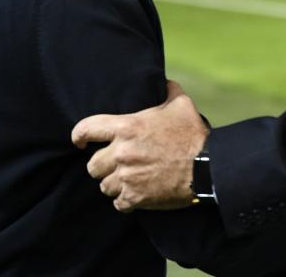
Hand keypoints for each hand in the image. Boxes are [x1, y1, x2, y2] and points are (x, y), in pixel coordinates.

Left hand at [71, 80, 205, 211]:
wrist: (207, 167)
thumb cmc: (192, 134)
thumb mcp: (180, 104)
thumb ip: (167, 90)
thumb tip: (164, 81)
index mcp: (126, 127)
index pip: (86, 129)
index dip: (78, 136)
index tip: (79, 142)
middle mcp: (121, 153)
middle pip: (92, 164)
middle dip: (102, 164)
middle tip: (115, 164)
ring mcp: (127, 177)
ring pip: (104, 185)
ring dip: (113, 183)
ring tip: (127, 180)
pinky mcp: (136, 198)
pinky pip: (118, 204)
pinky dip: (125, 201)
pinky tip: (135, 196)